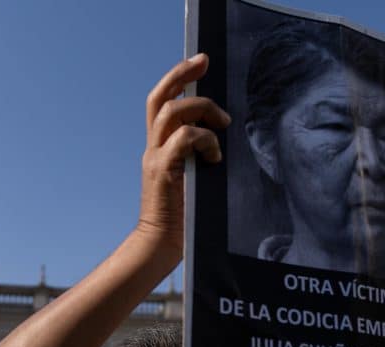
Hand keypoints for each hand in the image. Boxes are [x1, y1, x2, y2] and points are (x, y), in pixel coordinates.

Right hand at [138, 53, 229, 253]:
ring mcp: (157, 158)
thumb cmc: (185, 219)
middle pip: (159, 98)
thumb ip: (203, 157)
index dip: (178, 79)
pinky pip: (183, 139)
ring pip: (171, 112)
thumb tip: (230, 138)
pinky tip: (215, 156)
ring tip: (222, 124)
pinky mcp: (164, 171)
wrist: (161, 246)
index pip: (161, 102)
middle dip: (181, 74)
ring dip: (200, 110)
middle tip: (204, 62)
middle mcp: (154, 148)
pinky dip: (203, 140)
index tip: (200, 63)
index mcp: (160, 148)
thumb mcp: (197, 179)